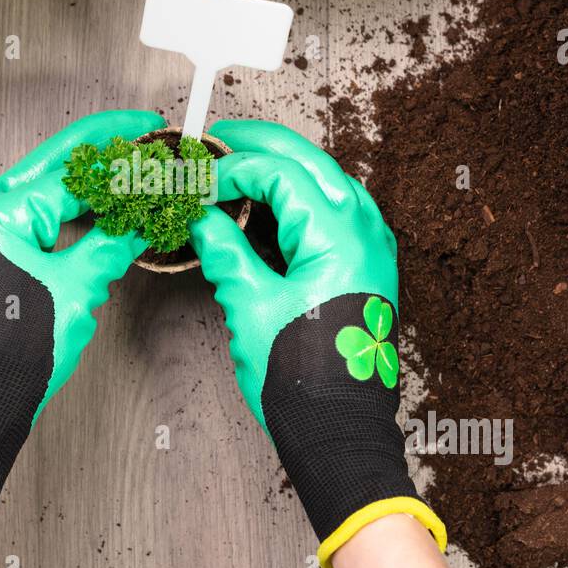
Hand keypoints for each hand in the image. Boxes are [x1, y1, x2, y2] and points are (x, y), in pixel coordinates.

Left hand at [0, 110, 164, 567]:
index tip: (145, 130)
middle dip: (100, 156)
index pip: (68, 164)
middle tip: (141, 142)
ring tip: (130, 174)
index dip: (114, 146)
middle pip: (53, 169)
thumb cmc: (14, 353)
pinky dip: (73, 217)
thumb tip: (143, 216)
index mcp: (0, 213)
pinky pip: (40, 223)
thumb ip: (113, 243)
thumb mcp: (78, 288)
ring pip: (47, 195)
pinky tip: (103, 214)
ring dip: (88, 186)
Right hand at [190, 119, 444, 567]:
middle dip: (260, 145)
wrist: (339, 429)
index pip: (279, 172)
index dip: (232, 167)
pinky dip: (297, 197)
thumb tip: (201, 218)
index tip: (198, 179)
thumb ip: (225, 251)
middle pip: (308, 161)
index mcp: (339, 234)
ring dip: (281, 167)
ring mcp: (370, 244)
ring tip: (237, 164)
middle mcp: (363, 229)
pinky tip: (266, 204)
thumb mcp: (250, 305)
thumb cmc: (302, 378)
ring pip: (324, 180)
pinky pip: (333, 210)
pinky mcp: (365, 263)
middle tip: (218, 138)